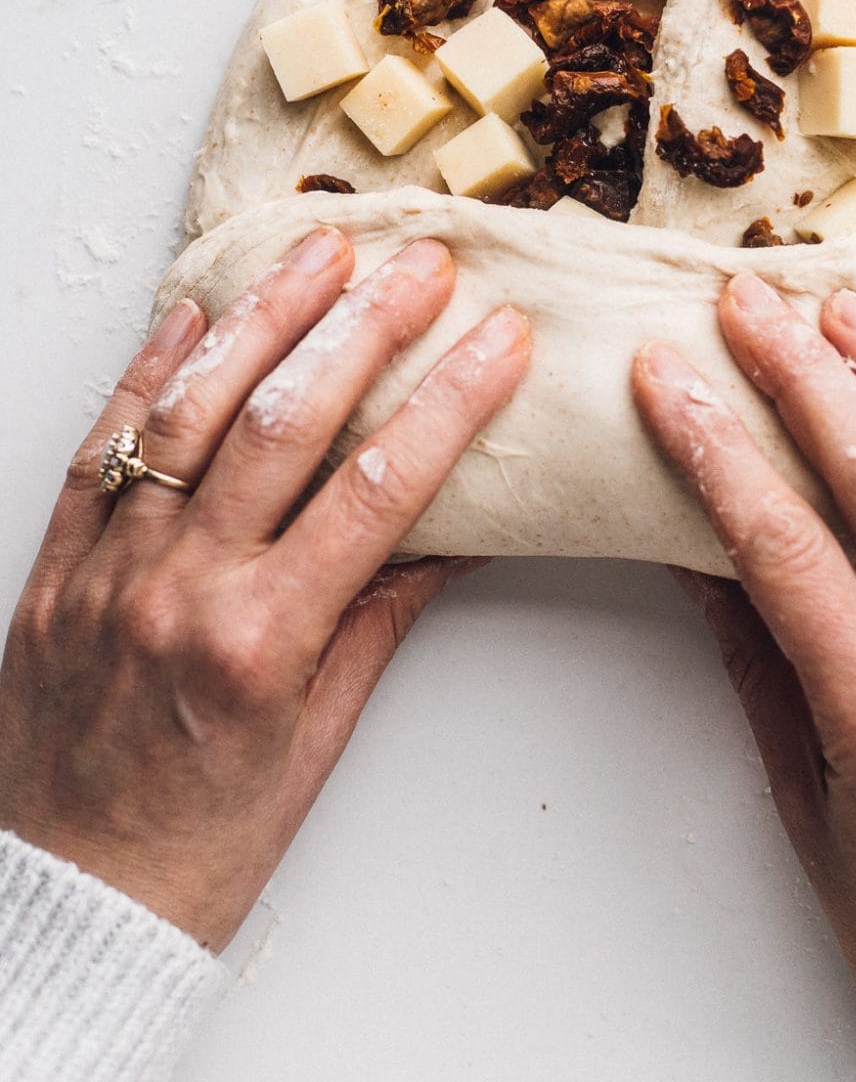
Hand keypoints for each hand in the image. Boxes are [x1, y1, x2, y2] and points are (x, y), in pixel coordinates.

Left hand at [0, 228, 529, 951]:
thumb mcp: (318, 741)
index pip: (380, 488)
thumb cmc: (200, 845)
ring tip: (317, 250)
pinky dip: (146, 372)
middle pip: (287, 422)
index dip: (450, 401)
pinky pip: (100, 447)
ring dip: (262, 319)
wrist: (63, 903)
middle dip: (365, 326)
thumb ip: (377, 621)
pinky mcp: (56, 566)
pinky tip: (190, 314)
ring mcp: (108, 568)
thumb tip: (449, 536)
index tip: (500, 340)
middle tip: (420, 262)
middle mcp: (180, 588)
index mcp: (261, 641)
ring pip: (190, 412)